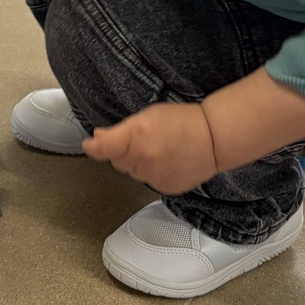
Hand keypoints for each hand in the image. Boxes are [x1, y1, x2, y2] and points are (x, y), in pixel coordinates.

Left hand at [82, 103, 218, 195]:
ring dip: (137, 163)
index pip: (103, 149)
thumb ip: (121, 129)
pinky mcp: (164, 188)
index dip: (94, 147)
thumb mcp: (149, 116)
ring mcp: (153, 177)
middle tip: (142, 140)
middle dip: (123, 152)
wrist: (214, 139)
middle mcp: (142, 160)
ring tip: (159, 149)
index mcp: (136, 137)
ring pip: (132, 172)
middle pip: (117, 161)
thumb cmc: (183, 121)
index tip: (89, 144)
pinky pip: (148, 181)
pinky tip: (167, 161)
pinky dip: (152, 173)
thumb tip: (99, 137)